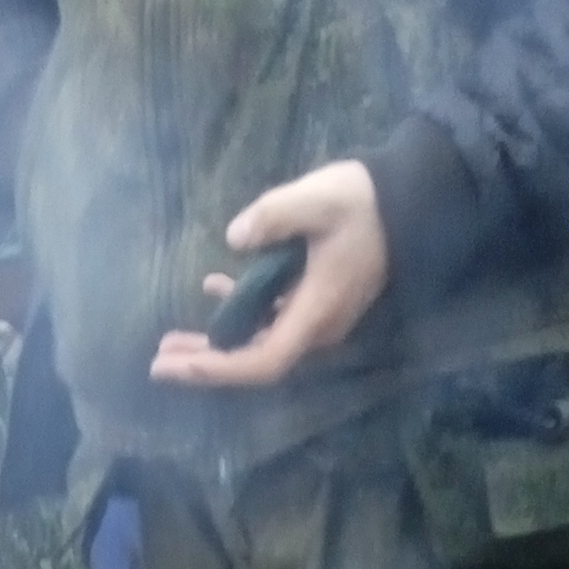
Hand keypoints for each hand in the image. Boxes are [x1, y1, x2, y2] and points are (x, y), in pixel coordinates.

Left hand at [151, 161, 390, 390]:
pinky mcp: (316, 300)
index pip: (262, 362)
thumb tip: (235, 237)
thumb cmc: (364, 202)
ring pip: (258, 342)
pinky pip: (272, 319)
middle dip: (205, 364)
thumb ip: (274, 217)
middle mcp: (315, 328)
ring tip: (171, 340)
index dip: (219, 369)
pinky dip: (240, 312)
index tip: (178, 366)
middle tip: (157, 362)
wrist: (410, 199)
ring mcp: (316, 316)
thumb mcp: (317, 199)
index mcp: (314, 314)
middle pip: (253, 362)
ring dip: (216, 343)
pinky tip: (213, 286)